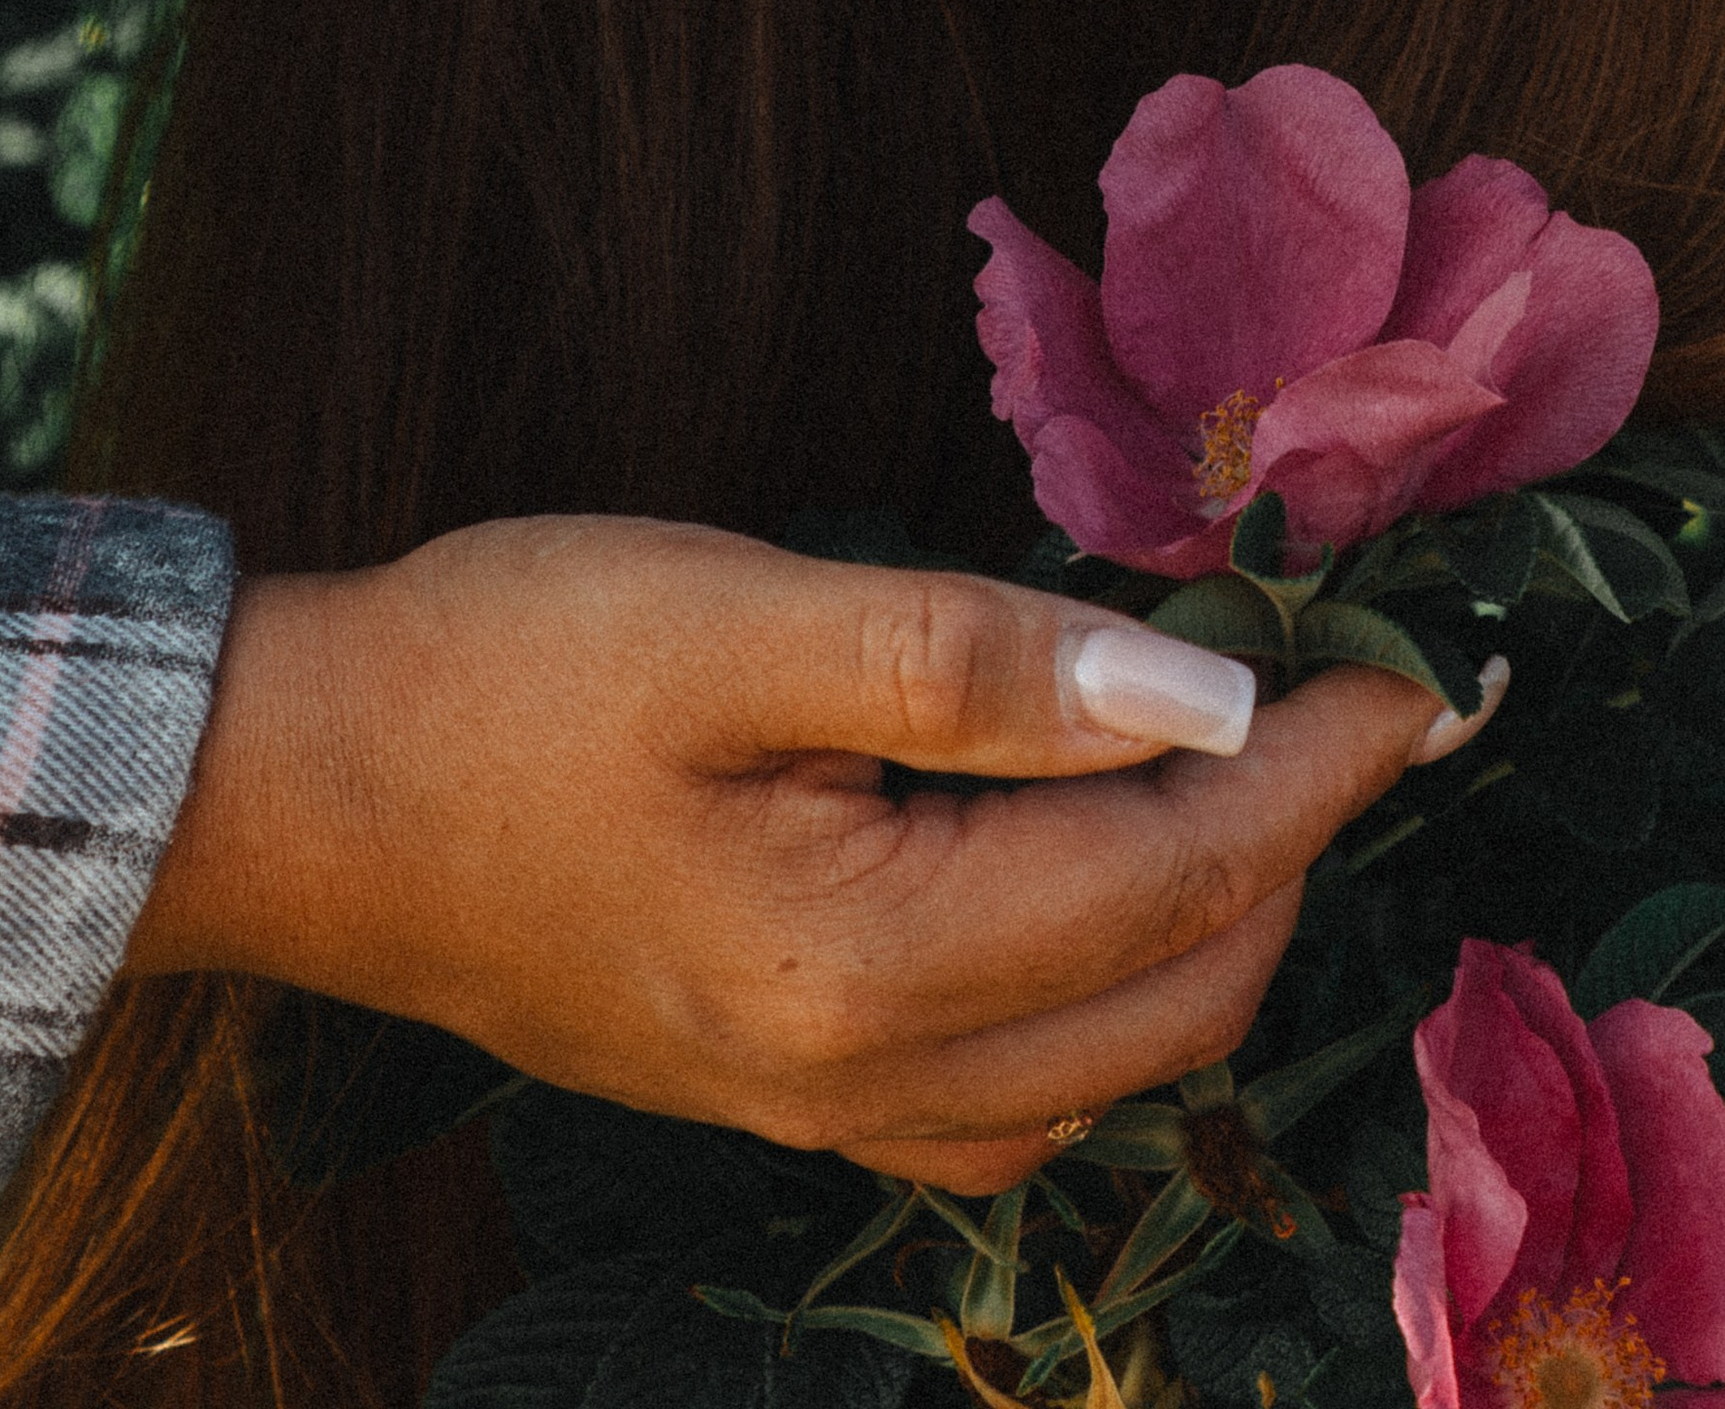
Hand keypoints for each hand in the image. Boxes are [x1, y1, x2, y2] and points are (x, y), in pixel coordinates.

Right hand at [126, 515, 1499, 1190]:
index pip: (1178, 872)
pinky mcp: (784, 1092)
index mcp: (865, 963)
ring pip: (1111, 1065)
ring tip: (1246, 769)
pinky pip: (1016, 1096)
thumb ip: (976, 660)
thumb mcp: (738, 615)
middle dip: (1290, 847)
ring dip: (1209, 927)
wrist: (304, 798)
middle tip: (1341, 697)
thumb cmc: (505, 673)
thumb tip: (1202, 688)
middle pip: (1176, 995)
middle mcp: (863, 1081)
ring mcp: (822, 1110)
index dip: (1320, 765)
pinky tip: (1096, 883)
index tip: (1420, 676)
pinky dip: (1107, 995)